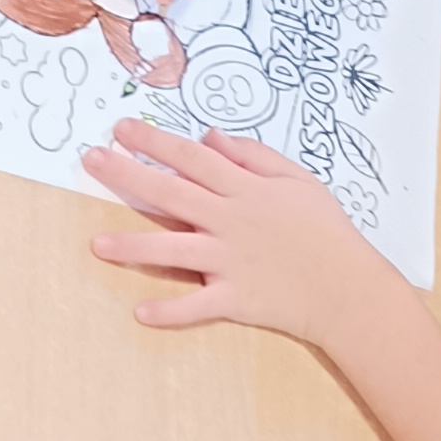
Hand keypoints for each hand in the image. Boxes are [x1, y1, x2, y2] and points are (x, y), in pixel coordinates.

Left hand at [84, 121, 381, 344]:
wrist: (348, 287)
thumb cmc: (325, 230)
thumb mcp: (297, 180)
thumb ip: (253, 156)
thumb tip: (211, 137)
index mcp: (245, 190)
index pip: (192, 158)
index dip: (155, 141)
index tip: (121, 128)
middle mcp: (231, 221)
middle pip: (171, 193)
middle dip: (128, 175)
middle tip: (92, 161)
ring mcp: (231, 261)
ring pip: (174, 249)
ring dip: (134, 246)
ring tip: (97, 244)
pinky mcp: (236, 298)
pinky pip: (198, 305)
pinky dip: (171, 310)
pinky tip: (141, 312)